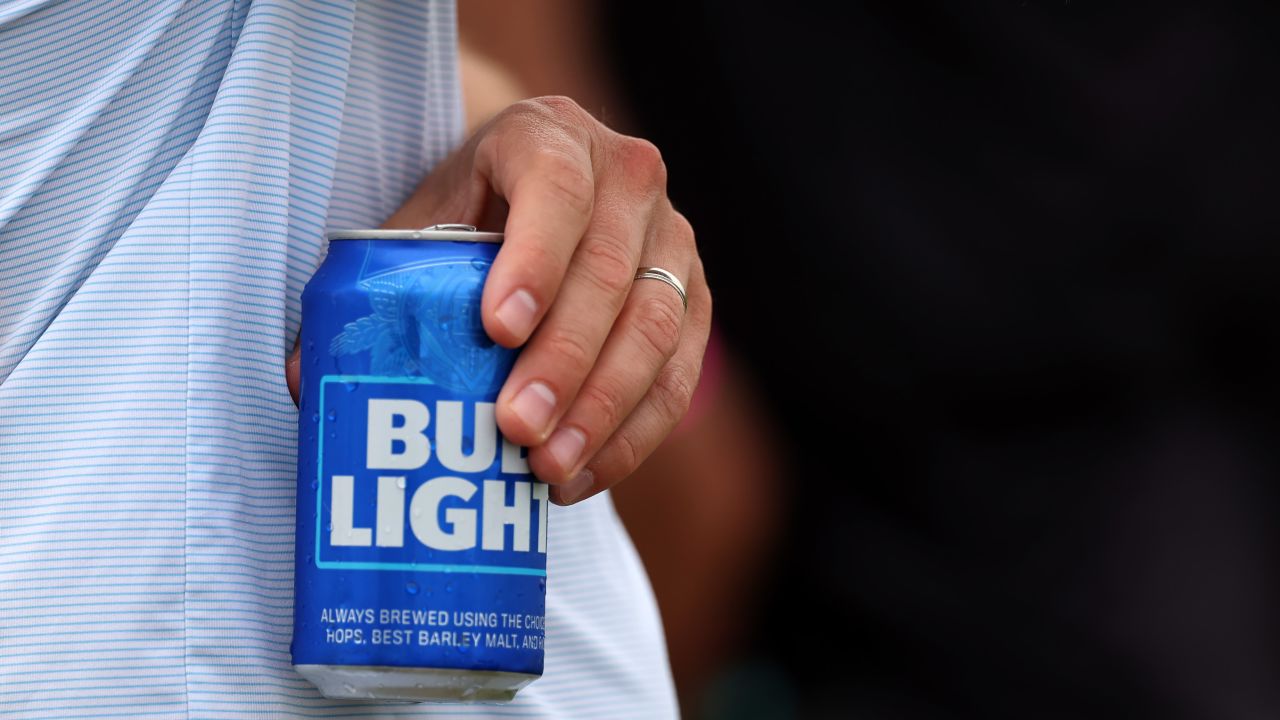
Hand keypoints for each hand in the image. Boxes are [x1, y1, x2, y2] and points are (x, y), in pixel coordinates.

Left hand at [288, 96, 709, 504]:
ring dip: (604, 410)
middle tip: (516, 430)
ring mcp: (673, 239)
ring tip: (548, 469)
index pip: (555, 191)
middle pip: (611, 273)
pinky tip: (582, 475)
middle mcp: (629, 179)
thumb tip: (303, 380)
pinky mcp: (695, 300)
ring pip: (657, 329)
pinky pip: (680, 374)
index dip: (534, 261)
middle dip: (565, 361)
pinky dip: (634, 433)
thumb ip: (374, 290)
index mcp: (551, 137)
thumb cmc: (471, 212)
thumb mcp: (419, 225)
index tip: (496, 331)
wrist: (542, 192)